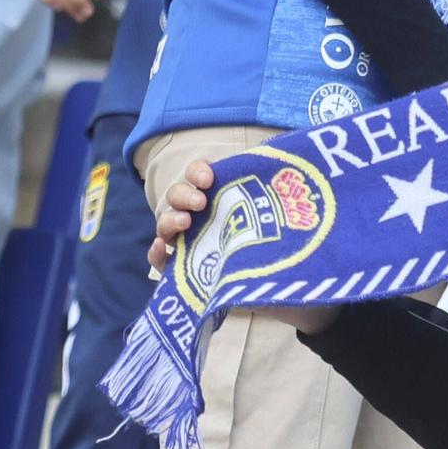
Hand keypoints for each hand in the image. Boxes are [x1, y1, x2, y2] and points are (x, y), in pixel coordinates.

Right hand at [150, 159, 340, 332]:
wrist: (289, 287)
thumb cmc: (285, 244)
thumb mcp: (285, 216)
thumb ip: (281, 190)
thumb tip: (290, 161)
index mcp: (223, 197)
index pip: (200, 175)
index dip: (199, 171)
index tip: (210, 177)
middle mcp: (203, 216)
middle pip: (179, 196)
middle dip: (184, 194)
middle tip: (201, 203)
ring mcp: (192, 241)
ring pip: (167, 222)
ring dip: (169, 218)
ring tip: (185, 222)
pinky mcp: (186, 269)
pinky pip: (160, 259)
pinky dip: (156, 252)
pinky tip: (162, 248)